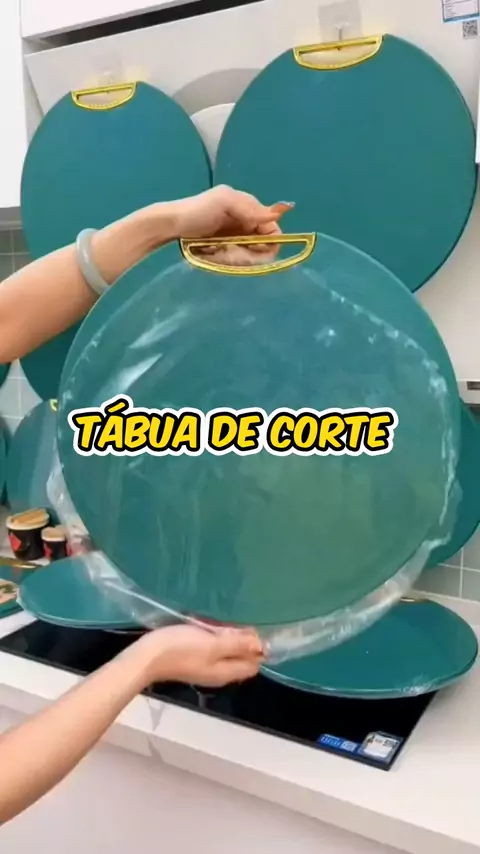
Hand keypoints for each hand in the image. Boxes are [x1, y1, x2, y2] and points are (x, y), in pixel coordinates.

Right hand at [133, 623, 264, 687]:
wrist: (146, 657)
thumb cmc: (181, 649)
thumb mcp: (212, 645)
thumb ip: (237, 645)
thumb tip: (262, 646)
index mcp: (226, 672)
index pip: (253, 665)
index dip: (258, 649)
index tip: (257, 629)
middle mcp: (218, 673)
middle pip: (240, 658)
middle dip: (245, 641)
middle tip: (241, 621)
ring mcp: (205, 666)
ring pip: (226, 652)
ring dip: (230, 638)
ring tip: (228, 620)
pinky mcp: (193, 658)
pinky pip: (213, 649)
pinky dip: (217, 638)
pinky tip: (212, 626)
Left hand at [167, 185, 293, 265]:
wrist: (172, 224)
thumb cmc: (198, 211)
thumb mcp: (225, 202)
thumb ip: (250, 209)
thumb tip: (281, 212)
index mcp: (249, 207)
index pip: (272, 229)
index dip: (268, 242)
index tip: (253, 249)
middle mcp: (246, 222)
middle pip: (263, 245)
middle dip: (251, 252)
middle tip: (231, 252)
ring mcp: (236, 237)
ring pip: (250, 254)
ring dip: (239, 257)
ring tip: (219, 252)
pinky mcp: (226, 248)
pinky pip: (238, 258)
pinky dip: (231, 259)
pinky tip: (217, 254)